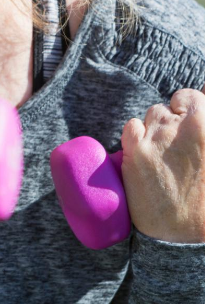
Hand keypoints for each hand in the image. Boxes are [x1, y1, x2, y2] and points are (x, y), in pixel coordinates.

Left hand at [121, 88, 204, 242]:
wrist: (182, 234)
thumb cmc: (202, 200)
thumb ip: (204, 135)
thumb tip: (198, 111)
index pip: (189, 96)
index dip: (184, 107)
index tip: (183, 120)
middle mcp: (185, 128)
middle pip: (166, 107)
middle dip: (168, 121)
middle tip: (171, 145)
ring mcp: (160, 136)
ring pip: (149, 115)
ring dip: (152, 130)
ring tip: (160, 156)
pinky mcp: (136, 148)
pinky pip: (131, 126)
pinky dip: (134, 136)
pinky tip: (143, 154)